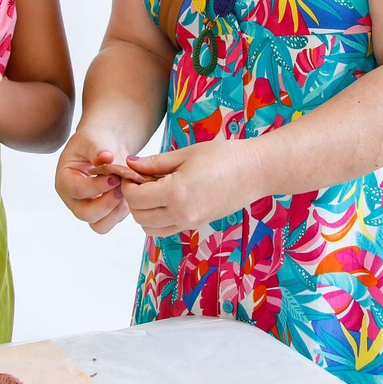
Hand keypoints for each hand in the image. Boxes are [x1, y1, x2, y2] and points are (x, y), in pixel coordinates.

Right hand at [54, 126, 134, 233]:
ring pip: (101, 225)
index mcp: (65, 181)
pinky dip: (125, 209)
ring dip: (116, 210)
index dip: (96, 186)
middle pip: (87, 215)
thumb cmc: (94, 141)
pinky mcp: (106, 213)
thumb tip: (105, 157)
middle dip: (107, 203)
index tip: (114, 177)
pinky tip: (130, 191)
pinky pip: (115, 220)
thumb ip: (97, 148)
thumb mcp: (93, 139)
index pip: (77, 191)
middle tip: (121, 186)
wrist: (105, 147)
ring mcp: (90, 208)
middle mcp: (74, 200)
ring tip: (126, 189)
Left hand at [120, 139, 261, 238]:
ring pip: (151, 229)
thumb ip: (154, 163)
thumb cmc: (223, 157)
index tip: (131, 173)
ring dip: (144, 212)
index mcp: (176, 193)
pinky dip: (159, 219)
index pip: (135, 198)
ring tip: (153, 191)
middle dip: (133, 199)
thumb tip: (130, 164)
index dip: (128, 185)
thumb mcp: (185, 154)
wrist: (254, 172)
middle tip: (140, 181)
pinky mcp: (197, 225)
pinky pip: (167, 229)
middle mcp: (181, 214)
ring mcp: (190, 223)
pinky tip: (166, 199)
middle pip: (139, 217)